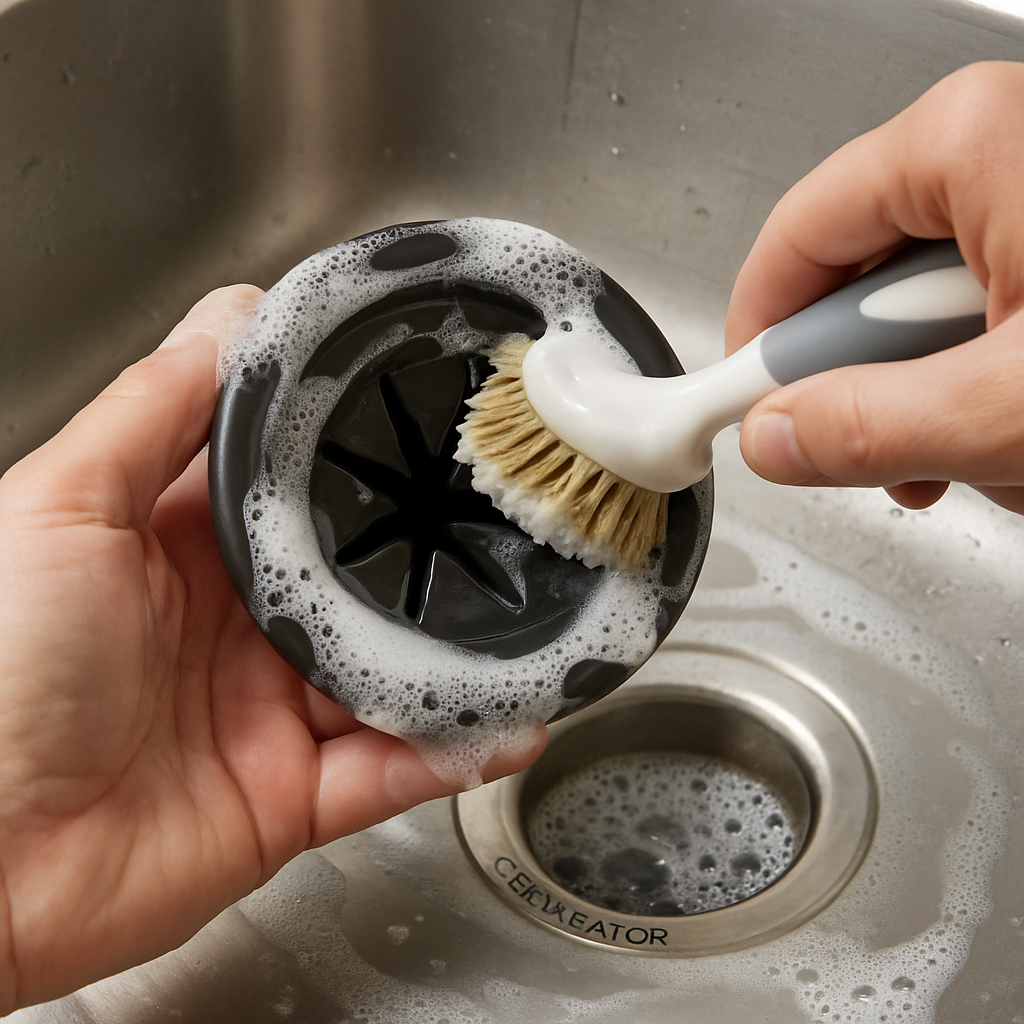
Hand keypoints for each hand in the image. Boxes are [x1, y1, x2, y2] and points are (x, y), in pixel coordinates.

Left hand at [0, 287, 543, 1011]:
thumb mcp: (61, 507)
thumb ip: (153, 412)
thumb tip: (230, 317)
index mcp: (184, 550)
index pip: (294, 490)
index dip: (356, 457)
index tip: (423, 421)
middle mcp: (237, 626)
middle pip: (361, 584)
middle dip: (430, 561)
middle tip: (503, 523)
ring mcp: (270, 712)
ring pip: (392, 676)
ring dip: (462, 660)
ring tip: (533, 626)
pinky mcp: (293, 796)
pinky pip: (392, 769)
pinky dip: (453, 749)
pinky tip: (509, 721)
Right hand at [725, 60, 1023, 513]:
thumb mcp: (1011, 402)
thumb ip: (872, 426)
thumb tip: (776, 436)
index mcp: (965, 141)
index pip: (791, 243)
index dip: (758, 344)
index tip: (748, 414)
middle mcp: (996, 148)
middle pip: (859, 293)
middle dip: (881, 397)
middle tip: (915, 458)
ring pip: (926, 323)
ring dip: (946, 411)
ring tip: (1007, 452)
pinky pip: (984, 319)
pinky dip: (995, 390)